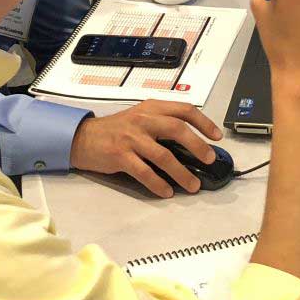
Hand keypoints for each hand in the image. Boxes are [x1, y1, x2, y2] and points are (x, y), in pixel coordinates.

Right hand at [69, 99, 222, 197]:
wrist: (83, 138)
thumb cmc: (116, 129)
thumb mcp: (141, 117)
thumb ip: (162, 123)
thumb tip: (192, 143)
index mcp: (151, 107)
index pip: (183, 109)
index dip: (203, 122)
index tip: (216, 136)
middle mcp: (143, 120)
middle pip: (177, 129)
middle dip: (197, 146)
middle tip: (209, 159)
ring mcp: (131, 138)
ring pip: (163, 155)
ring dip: (181, 173)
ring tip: (193, 185)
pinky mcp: (120, 156)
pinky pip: (144, 172)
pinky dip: (158, 184)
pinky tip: (167, 191)